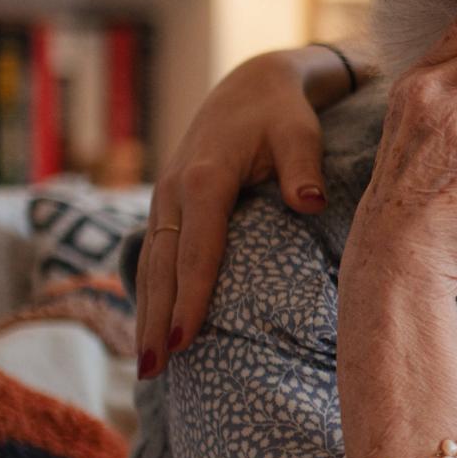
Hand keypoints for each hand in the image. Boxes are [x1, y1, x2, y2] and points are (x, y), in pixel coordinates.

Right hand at [135, 44, 345, 375]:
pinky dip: (148, 295)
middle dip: (156, 321)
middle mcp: (174, 191)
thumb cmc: (283, 115)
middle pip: (163, 267)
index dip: (190, 297)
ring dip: (145, 316)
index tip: (186, 341)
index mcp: (204, 178)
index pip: (196, 250)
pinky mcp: (166, 207)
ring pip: (151, 266)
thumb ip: (304, 168)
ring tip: (147, 368)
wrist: (251, 86)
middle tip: (154, 371)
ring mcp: (164, 199)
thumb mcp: (299, 133)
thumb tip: (310, 203)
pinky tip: (149, 331)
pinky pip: (153, 257)